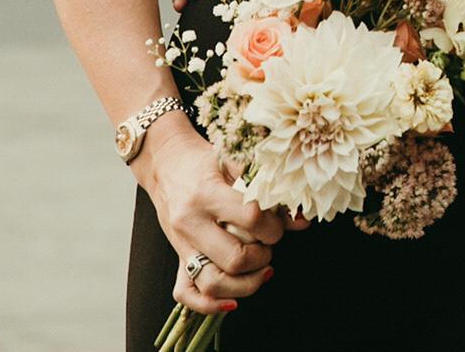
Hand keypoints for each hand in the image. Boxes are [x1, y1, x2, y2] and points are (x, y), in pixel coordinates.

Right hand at [140, 116, 280, 314]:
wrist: (164, 162)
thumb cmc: (204, 158)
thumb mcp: (235, 162)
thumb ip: (267, 189)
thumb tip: (301, 220)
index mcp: (206, 195)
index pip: (250, 218)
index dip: (274, 223)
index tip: (279, 219)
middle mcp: (190, 224)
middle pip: (234, 257)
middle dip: (264, 255)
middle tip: (270, 242)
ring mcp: (181, 245)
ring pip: (213, 283)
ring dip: (246, 283)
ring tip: (263, 269)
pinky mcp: (177, 257)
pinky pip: (186, 294)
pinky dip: (210, 305)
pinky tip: (233, 302)